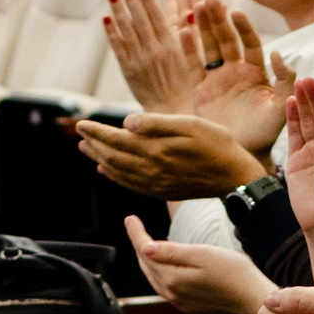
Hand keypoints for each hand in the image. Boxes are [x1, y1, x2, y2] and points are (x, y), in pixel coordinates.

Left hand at [75, 112, 265, 200]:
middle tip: (80, 134)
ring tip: (87, 150)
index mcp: (155, 150)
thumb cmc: (216, 144)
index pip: (116, 140)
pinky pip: (130, 185)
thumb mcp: (190, 124)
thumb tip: (126, 123)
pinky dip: (114, 177)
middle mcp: (151, 169)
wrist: (234, 177)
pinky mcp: (162, 191)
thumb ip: (157, 123)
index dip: (97, 132)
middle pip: (113, 157)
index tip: (81, 124)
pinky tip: (107, 172)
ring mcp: (156, 183)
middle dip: (94, 144)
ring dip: (100, 160)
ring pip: (118, 172)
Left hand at [102, 0, 202, 115]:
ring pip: (126, 30)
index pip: (157, 16)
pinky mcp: (129, 71)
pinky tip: (106, 18)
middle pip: (139, 19)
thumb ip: (189, 34)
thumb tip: (189, 12)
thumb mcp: (194, 59)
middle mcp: (154, 51)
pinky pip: (118, 49)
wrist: (173, 113)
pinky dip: (111, 33)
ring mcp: (139, 60)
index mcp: (172, 46)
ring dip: (118, 10)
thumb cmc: (189, 86)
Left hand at [121, 215, 274, 313]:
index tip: (130, 218)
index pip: (146, 252)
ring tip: (143, 242)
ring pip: (154, 277)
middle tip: (134, 224)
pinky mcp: (189, 306)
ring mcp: (179, 302)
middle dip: (138, 244)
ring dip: (147, 259)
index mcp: (173, 278)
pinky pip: (165, 286)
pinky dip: (159, 272)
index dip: (137, 234)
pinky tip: (163, 264)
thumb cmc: (235, 273)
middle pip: (146, 266)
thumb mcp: (204, 254)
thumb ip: (172, 252)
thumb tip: (145, 247)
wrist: (254, 300)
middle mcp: (172, 293)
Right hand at [188, 1, 291, 153]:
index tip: (236, 12)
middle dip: (219, 20)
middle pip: (227, 39)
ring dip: (202, 27)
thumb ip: (285, 80)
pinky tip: (182, 31)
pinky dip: (188, 49)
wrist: (242, 154)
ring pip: (209, 47)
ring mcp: (217, 79)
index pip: (250, 43)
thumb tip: (277, 52)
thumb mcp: (281, 107)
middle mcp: (236, 71)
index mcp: (256, 72)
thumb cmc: (265, 133)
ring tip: (195, 6)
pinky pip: (193, 66)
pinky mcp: (200, 90)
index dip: (243, 27)